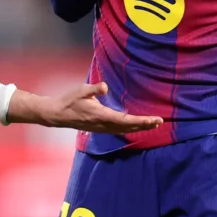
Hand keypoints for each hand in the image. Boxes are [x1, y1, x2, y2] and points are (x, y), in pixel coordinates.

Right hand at [7, 83, 162, 133]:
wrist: (57, 114)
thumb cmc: (69, 100)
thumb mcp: (80, 90)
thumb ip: (93, 89)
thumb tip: (104, 86)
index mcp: (101, 115)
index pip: (126, 120)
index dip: (142, 121)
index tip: (154, 120)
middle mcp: (104, 124)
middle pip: (128, 127)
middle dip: (144, 125)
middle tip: (159, 122)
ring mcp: (102, 128)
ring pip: (124, 130)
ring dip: (139, 128)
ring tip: (152, 124)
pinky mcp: (100, 128)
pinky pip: (119, 130)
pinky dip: (130, 128)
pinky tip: (135, 126)